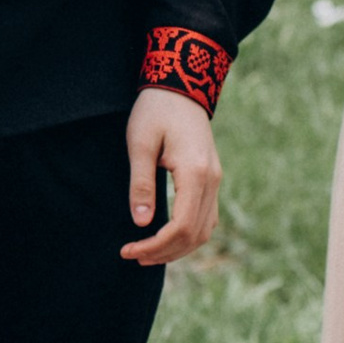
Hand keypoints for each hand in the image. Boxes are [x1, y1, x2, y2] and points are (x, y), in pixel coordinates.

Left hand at [121, 87, 220, 266]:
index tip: (128, 250)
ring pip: (204, 230)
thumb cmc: (155, 111)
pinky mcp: (211, 178)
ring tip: (147, 254)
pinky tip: (167, 238)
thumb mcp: (140, 144)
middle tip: (132, 256)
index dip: (155, 246)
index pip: (180, 227)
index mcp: (195, 173)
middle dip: (164, 252)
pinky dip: (189, 235)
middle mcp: (211, 180)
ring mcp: (215, 180)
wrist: (180, 86)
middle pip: (194, 234)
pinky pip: (206, 217)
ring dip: (178, 248)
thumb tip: (141, 223)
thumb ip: (141, 184)